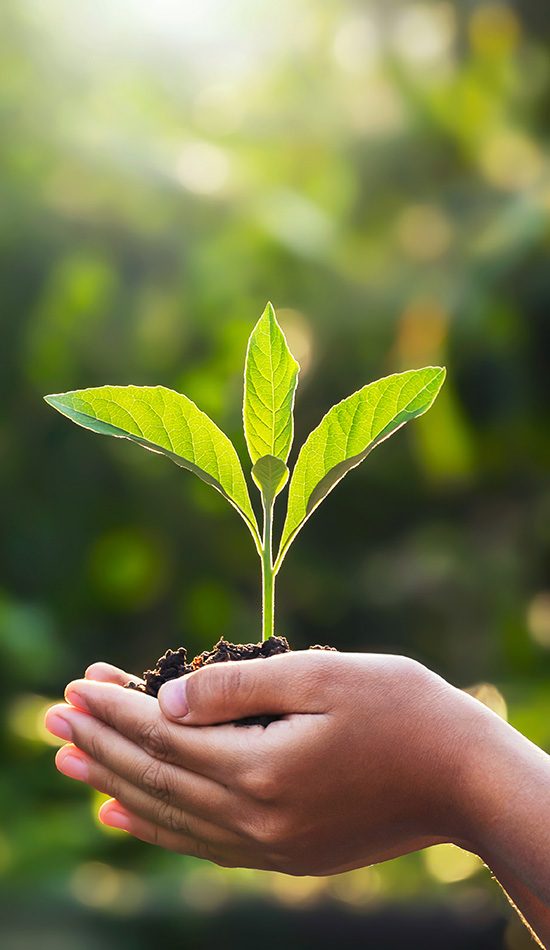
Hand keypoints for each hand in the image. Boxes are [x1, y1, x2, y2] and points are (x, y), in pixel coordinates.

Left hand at [45, 652, 481, 873]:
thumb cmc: (402, 710)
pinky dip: (156, 827)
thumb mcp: (322, 675)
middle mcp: (256, 818)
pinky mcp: (286, 855)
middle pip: (155, 777)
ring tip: (69, 766)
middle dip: (100, 745)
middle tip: (52, 719)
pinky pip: (201, 843)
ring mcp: (270, 844)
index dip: (115, 709)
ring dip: (114, 785)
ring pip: (170, 814)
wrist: (465, 778)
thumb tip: (166, 699)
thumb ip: (239, 688)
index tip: (75, 686)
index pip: (163, 736)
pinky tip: (123, 817)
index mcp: (262, 768)